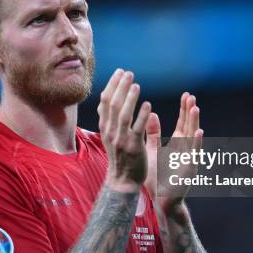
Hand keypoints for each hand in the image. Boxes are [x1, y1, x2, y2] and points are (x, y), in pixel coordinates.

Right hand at [98, 69, 151, 192]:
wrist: (122, 181)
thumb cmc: (119, 156)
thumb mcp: (109, 135)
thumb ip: (108, 117)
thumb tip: (105, 98)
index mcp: (105, 127)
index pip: (105, 101)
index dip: (112, 85)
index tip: (119, 72)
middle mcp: (110, 132)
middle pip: (113, 105)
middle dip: (120, 87)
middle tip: (128, 73)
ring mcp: (121, 140)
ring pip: (123, 115)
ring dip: (129, 98)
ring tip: (136, 84)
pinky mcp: (133, 148)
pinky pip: (137, 129)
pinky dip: (141, 116)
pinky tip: (148, 105)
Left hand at [145, 92, 203, 207]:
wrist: (161, 200)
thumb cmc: (157, 177)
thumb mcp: (152, 151)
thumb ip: (153, 134)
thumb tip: (151, 114)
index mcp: (178, 145)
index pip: (183, 123)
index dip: (185, 110)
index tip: (186, 95)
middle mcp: (186, 150)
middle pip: (190, 127)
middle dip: (190, 112)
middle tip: (191, 96)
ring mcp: (189, 159)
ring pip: (194, 137)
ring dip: (195, 123)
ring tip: (195, 108)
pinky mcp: (189, 169)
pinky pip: (194, 153)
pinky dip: (197, 142)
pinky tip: (200, 131)